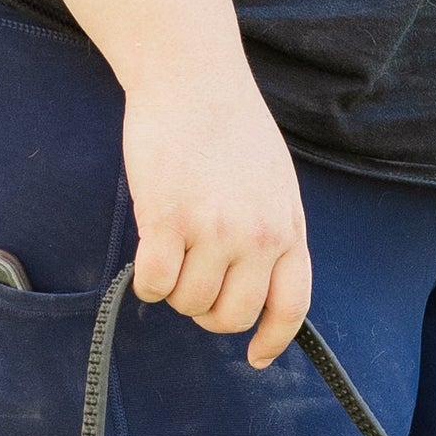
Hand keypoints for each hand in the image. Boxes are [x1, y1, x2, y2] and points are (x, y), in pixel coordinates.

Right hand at [121, 55, 310, 369]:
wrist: (193, 78)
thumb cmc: (230, 126)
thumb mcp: (275, 182)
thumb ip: (271, 232)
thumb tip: (256, 281)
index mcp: (288, 228)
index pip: (290, 305)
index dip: (271, 339)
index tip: (255, 357)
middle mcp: (256, 236)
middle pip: (230, 315)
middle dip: (206, 313)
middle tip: (191, 285)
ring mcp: (213, 230)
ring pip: (188, 302)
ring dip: (173, 291)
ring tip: (170, 252)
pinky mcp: (167, 220)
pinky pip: (153, 284)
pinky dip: (145, 282)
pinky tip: (148, 253)